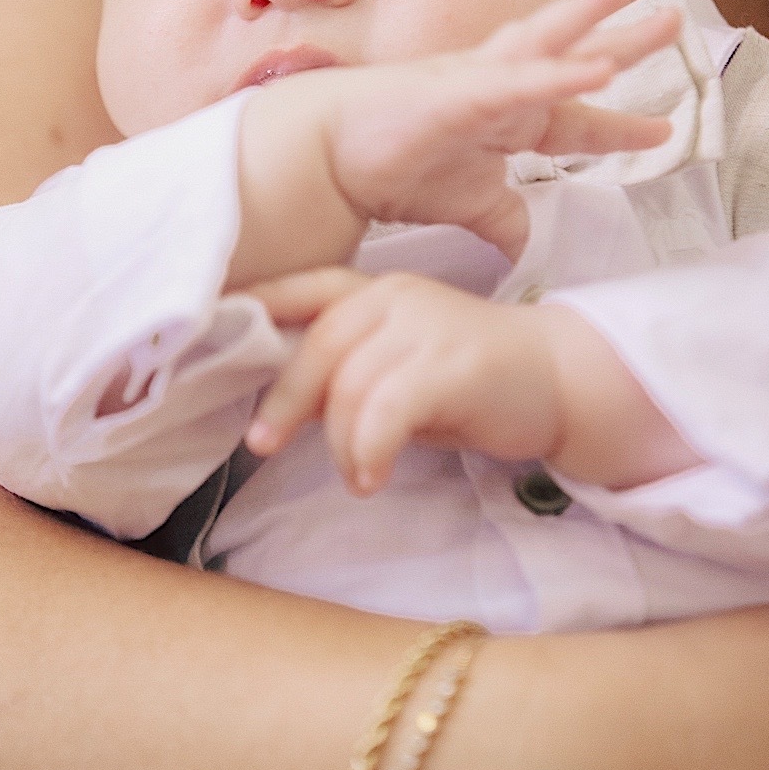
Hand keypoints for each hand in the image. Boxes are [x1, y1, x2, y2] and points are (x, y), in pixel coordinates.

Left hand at [245, 267, 696, 493]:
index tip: (209, 335)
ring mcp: (426, 325)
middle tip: (263, 445)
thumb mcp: (396, 370)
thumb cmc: (469, 383)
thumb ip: (345, 376)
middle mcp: (394, 297)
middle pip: (316, 346)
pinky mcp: (453, 364)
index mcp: (374, 291)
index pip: (302, 290)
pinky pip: (386, 410)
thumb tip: (281, 411)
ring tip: (357, 475)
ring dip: (340, 443)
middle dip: (283, 401)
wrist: (559, 381)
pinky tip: (372, 479)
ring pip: (348, 386)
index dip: (254, 308)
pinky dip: (368, 450)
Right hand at [317, 0, 678, 258]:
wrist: (323, 158)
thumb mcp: (466, 205)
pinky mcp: (455, 93)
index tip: (662, 131)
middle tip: (675, 21)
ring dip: (594, 19)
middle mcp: (496, 89)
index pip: (572, 119)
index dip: (617, 125)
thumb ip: (503, 221)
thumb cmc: (387, 168)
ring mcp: (476, 84)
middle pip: (572, 56)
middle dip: (624, 39)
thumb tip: (527, 252)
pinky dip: (558, 74)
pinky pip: (517, 82)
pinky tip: (597, 66)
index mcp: (502, 117)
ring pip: (547, 44)